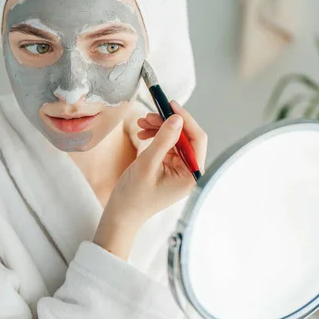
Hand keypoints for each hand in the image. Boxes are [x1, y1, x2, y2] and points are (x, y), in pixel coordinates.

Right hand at [93, 101, 206, 258]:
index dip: (185, 119)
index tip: (171, 104)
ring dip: (160, 128)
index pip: (197, 139)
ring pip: (176, 139)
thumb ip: (164, 140)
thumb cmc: (133, 196)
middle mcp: (189, 172)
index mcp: (191, 175)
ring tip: (141, 123)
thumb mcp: (147, 164)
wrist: (121, 214)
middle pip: (186, 137)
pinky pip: (168, 146)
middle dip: (168, 123)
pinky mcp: (170, 168)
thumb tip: (177, 118)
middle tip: (149, 114)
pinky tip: (143, 134)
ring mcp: (180, 170)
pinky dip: (156, 137)